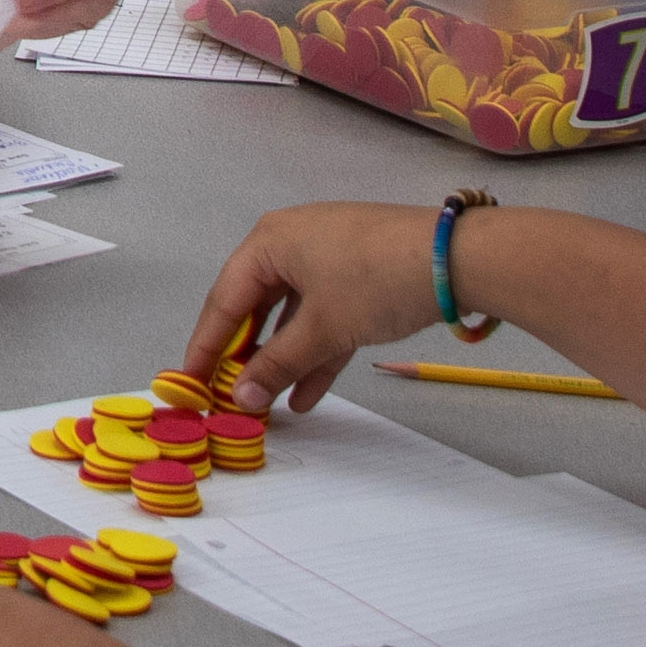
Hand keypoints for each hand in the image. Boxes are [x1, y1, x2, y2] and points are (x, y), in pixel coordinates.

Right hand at [187, 197, 455, 411]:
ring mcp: (327, 258)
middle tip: (231, 394)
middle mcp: (290, 244)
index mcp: (268, 243)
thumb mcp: (323, 329)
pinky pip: (324, 316)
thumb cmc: (375, 280)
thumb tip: (242, 397)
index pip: (224, 301)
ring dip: (284, 360)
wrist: (456, 258)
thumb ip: (278, 364)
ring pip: (293, 316)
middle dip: (248, 356)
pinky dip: (317, 350)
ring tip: (272, 403)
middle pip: (257, 307)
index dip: (206, 345)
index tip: (190, 381)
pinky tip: (309, 393)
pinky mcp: (357, 274)